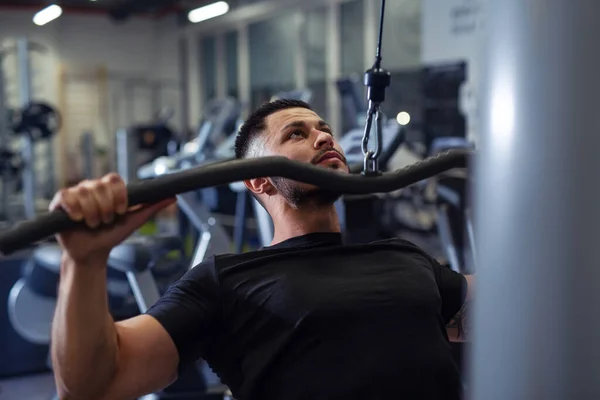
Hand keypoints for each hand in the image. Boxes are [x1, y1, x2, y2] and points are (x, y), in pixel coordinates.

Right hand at [50, 173, 175, 264]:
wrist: (93, 253)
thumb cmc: (113, 235)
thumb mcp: (134, 221)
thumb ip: (152, 207)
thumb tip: (174, 196)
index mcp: (109, 189)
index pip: (114, 178)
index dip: (119, 195)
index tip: (121, 211)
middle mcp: (92, 187)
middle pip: (99, 186)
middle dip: (106, 209)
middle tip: (106, 221)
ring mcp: (75, 193)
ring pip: (84, 192)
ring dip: (92, 213)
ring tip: (93, 224)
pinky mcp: (60, 202)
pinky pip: (66, 196)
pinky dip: (74, 210)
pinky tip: (78, 219)